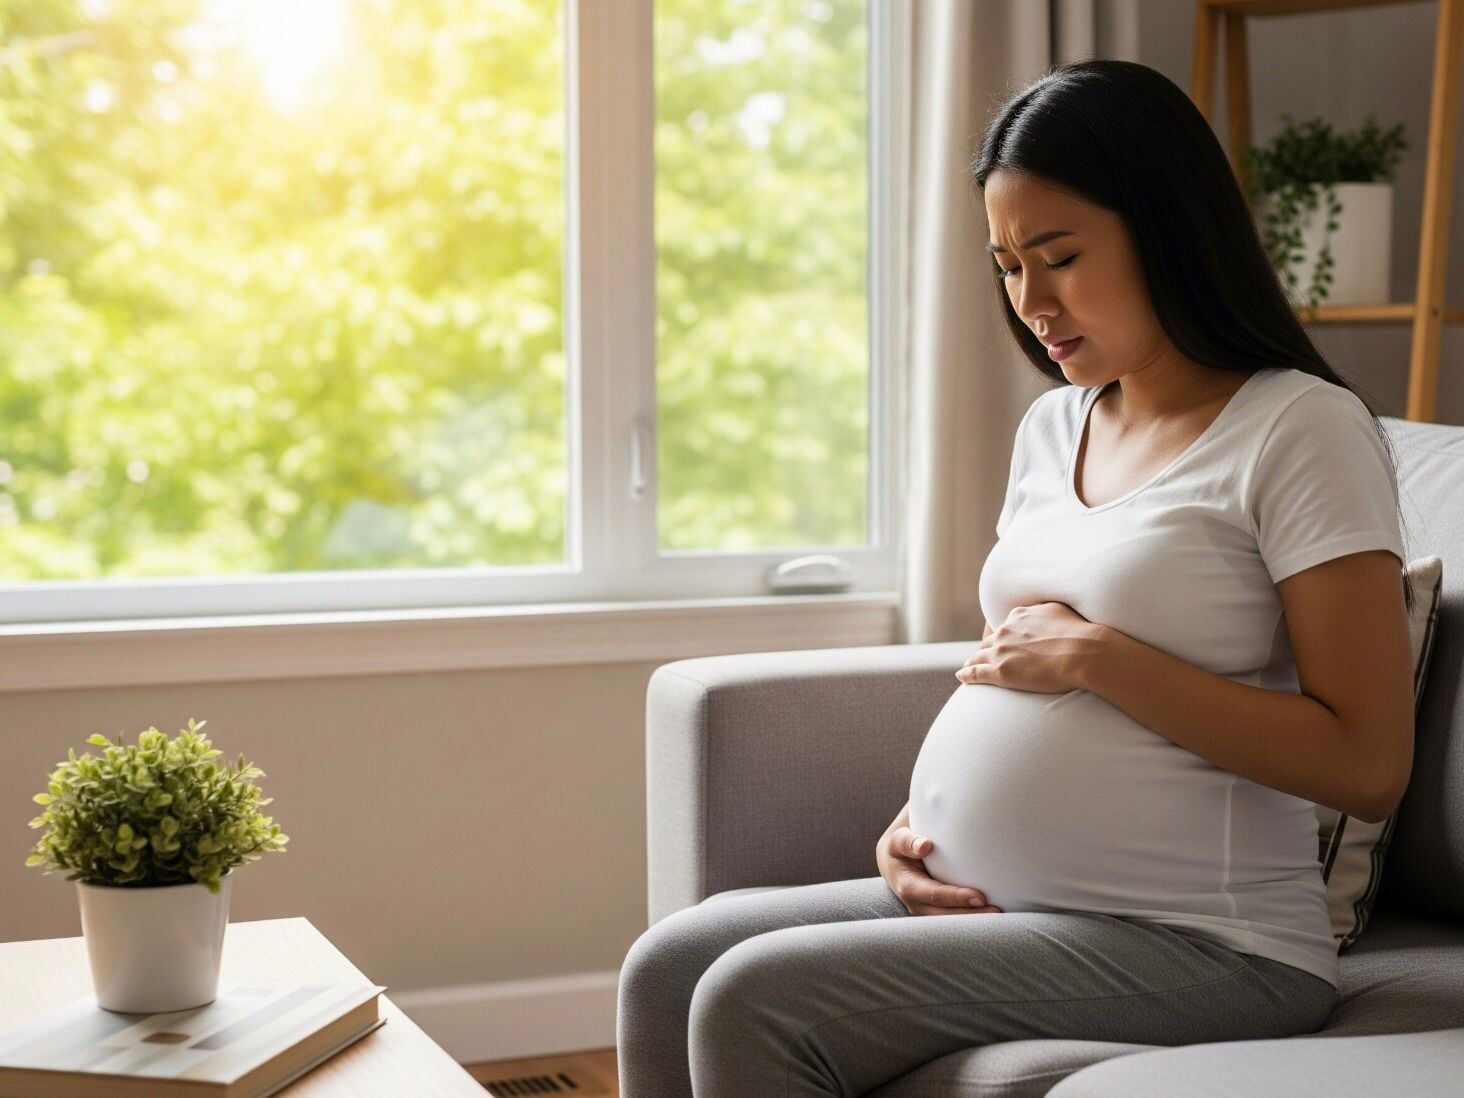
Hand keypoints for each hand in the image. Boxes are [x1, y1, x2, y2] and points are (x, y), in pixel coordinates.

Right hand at [876, 825, 1002, 916]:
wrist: (895, 862)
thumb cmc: (901, 846)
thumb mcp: (899, 840)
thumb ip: (907, 840)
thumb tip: (925, 846)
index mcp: (907, 886)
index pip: (933, 895)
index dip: (955, 898)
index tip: (979, 897)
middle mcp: (916, 905)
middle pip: (945, 916)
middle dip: (970, 915)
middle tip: (997, 910)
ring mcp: (927, 913)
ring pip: (951, 924)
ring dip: (974, 921)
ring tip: (999, 914)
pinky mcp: (938, 914)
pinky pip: (955, 922)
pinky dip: (973, 920)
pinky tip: (993, 915)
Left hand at [955, 602, 1101, 692]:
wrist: (1083, 653)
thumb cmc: (1079, 633)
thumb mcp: (1059, 610)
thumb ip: (1044, 611)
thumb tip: (1042, 610)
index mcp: (1019, 616)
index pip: (1005, 626)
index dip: (1003, 636)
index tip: (1003, 642)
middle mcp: (1006, 631)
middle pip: (990, 641)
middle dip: (988, 648)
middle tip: (984, 657)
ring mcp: (1001, 651)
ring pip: (980, 656)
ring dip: (974, 660)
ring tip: (969, 666)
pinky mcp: (1000, 672)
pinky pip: (976, 672)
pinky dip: (967, 674)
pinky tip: (961, 676)